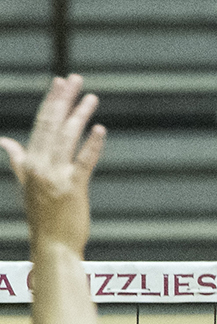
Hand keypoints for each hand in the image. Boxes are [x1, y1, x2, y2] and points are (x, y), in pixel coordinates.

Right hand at [0, 75, 104, 253]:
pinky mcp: (74, 188)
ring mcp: (57, 176)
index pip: (40, 124)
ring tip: (91, 97)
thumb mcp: (26, 184)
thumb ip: (17, 161)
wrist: (52, 245)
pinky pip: (84, 161)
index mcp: (29, 162)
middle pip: (52, 125)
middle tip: (74, 79)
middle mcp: (40, 166)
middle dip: (63, 100)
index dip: (51, 102)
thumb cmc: (42, 215)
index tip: (60, 83)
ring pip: (67, 138)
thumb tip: (5, 142)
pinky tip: (100, 128)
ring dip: (79, 115)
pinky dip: (92, 144)